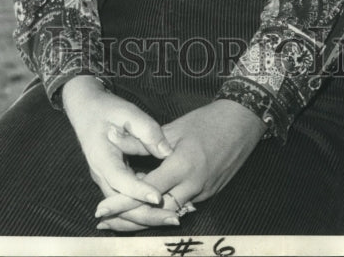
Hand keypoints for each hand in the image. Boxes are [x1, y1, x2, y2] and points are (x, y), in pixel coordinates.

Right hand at [60, 76, 173, 210]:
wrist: (86, 109)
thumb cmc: (107, 109)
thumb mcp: (126, 112)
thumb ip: (146, 129)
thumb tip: (166, 151)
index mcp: (101, 158)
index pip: (120, 180)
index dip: (139, 191)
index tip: (159, 197)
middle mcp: (101, 175)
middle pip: (122, 205)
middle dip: (147, 214)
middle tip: (175, 218)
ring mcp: (106, 180)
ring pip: (125, 208)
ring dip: (147, 215)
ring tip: (173, 218)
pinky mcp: (114, 181)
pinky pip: (127, 201)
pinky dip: (143, 207)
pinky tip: (165, 208)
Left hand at [94, 99, 265, 231]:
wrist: (243, 122)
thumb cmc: (207, 121)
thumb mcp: (173, 127)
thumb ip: (142, 140)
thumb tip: (112, 138)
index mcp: (182, 166)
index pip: (146, 191)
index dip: (122, 202)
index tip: (101, 211)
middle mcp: (193, 185)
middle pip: (156, 212)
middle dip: (130, 219)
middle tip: (106, 222)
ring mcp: (203, 192)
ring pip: (170, 212)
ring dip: (147, 216)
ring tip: (121, 218)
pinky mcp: (210, 193)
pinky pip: (183, 206)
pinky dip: (165, 208)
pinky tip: (150, 205)